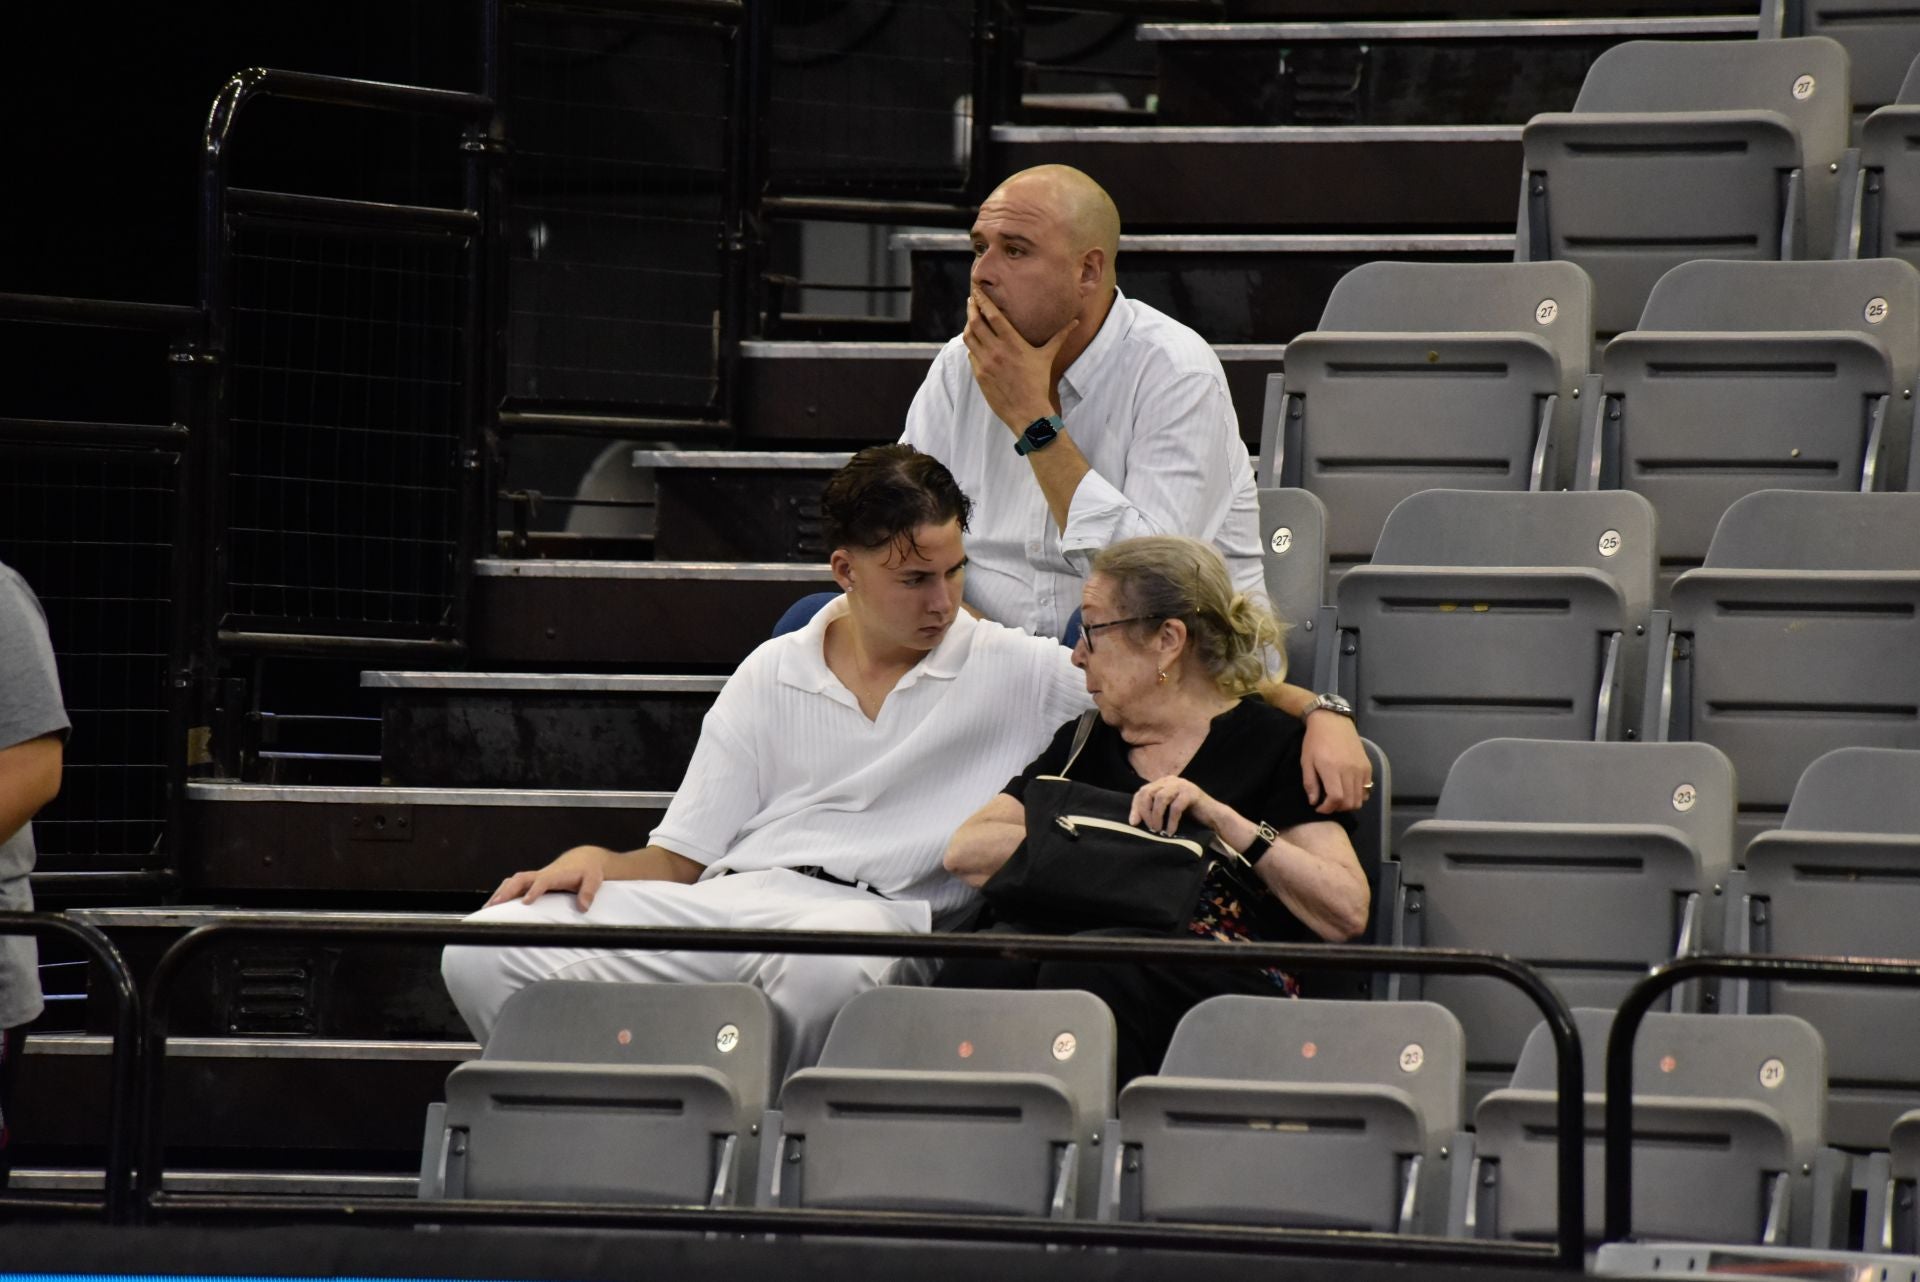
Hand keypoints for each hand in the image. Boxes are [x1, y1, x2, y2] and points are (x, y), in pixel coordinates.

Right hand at [485, 845, 615, 909]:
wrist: (583, 860)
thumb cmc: (587, 871)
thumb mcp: (593, 880)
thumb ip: (588, 892)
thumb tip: (583, 906)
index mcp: (556, 874)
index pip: (542, 881)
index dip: (534, 890)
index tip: (525, 902)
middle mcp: (542, 874)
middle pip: (520, 879)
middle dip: (507, 891)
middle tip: (494, 905)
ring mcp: (535, 878)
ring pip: (513, 881)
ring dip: (500, 893)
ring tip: (487, 908)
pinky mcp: (532, 882)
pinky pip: (513, 885)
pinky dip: (502, 893)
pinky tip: (492, 906)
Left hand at [962, 287, 1076, 432]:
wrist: (1027, 411)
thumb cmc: (1039, 383)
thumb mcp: (1048, 357)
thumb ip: (1060, 337)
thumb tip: (1076, 322)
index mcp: (1012, 342)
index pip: (992, 315)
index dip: (983, 301)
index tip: (977, 291)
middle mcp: (996, 350)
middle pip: (976, 323)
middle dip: (972, 309)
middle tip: (972, 301)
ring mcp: (985, 363)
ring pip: (969, 338)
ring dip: (968, 325)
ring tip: (971, 319)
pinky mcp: (979, 375)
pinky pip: (971, 354)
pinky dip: (971, 345)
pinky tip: (975, 342)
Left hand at [1130, 775, 1218, 834]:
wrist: (1213, 817)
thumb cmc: (1189, 816)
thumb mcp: (1167, 810)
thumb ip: (1154, 809)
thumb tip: (1134, 820)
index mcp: (1163, 783)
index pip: (1142, 791)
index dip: (1135, 807)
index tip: (1133, 823)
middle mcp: (1171, 780)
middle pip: (1148, 793)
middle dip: (1145, 812)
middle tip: (1149, 828)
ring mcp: (1182, 785)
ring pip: (1160, 798)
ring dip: (1156, 816)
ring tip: (1158, 830)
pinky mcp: (1192, 793)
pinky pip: (1175, 807)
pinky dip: (1171, 821)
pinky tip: (1170, 831)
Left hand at [1301, 711, 1370, 813]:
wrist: (1332, 721)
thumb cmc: (1315, 741)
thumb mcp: (1306, 761)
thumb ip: (1310, 783)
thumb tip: (1314, 802)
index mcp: (1332, 769)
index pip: (1336, 798)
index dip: (1328, 808)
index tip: (1319, 807)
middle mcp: (1349, 770)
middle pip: (1350, 801)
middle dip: (1338, 808)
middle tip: (1328, 804)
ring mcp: (1361, 769)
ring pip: (1360, 798)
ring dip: (1349, 803)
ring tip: (1338, 798)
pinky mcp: (1368, 766)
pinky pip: (1367, 788)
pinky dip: (1359, 795)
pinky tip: (1348, 790)